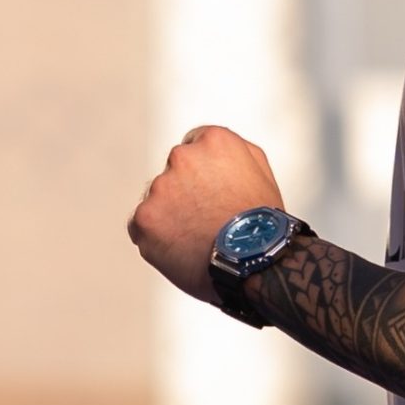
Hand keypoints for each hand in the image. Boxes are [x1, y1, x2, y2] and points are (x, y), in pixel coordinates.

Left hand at [128, 125, 286, 302]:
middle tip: (205, 221)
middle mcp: (182, 157)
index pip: (194, 146)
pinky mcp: (143, 218)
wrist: (254, 263)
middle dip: (184, 193)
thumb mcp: (261, 174)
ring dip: (170, 217)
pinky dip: (155, 238)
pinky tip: (181, 250)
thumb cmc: (262, 224)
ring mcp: (160, 188)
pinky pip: (141, 226)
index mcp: (213, 141)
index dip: (203, 174)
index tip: (210, 193)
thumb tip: (209, 146)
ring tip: (198, 240)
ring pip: (157, 201)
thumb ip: (234, 152)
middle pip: (173, 173)